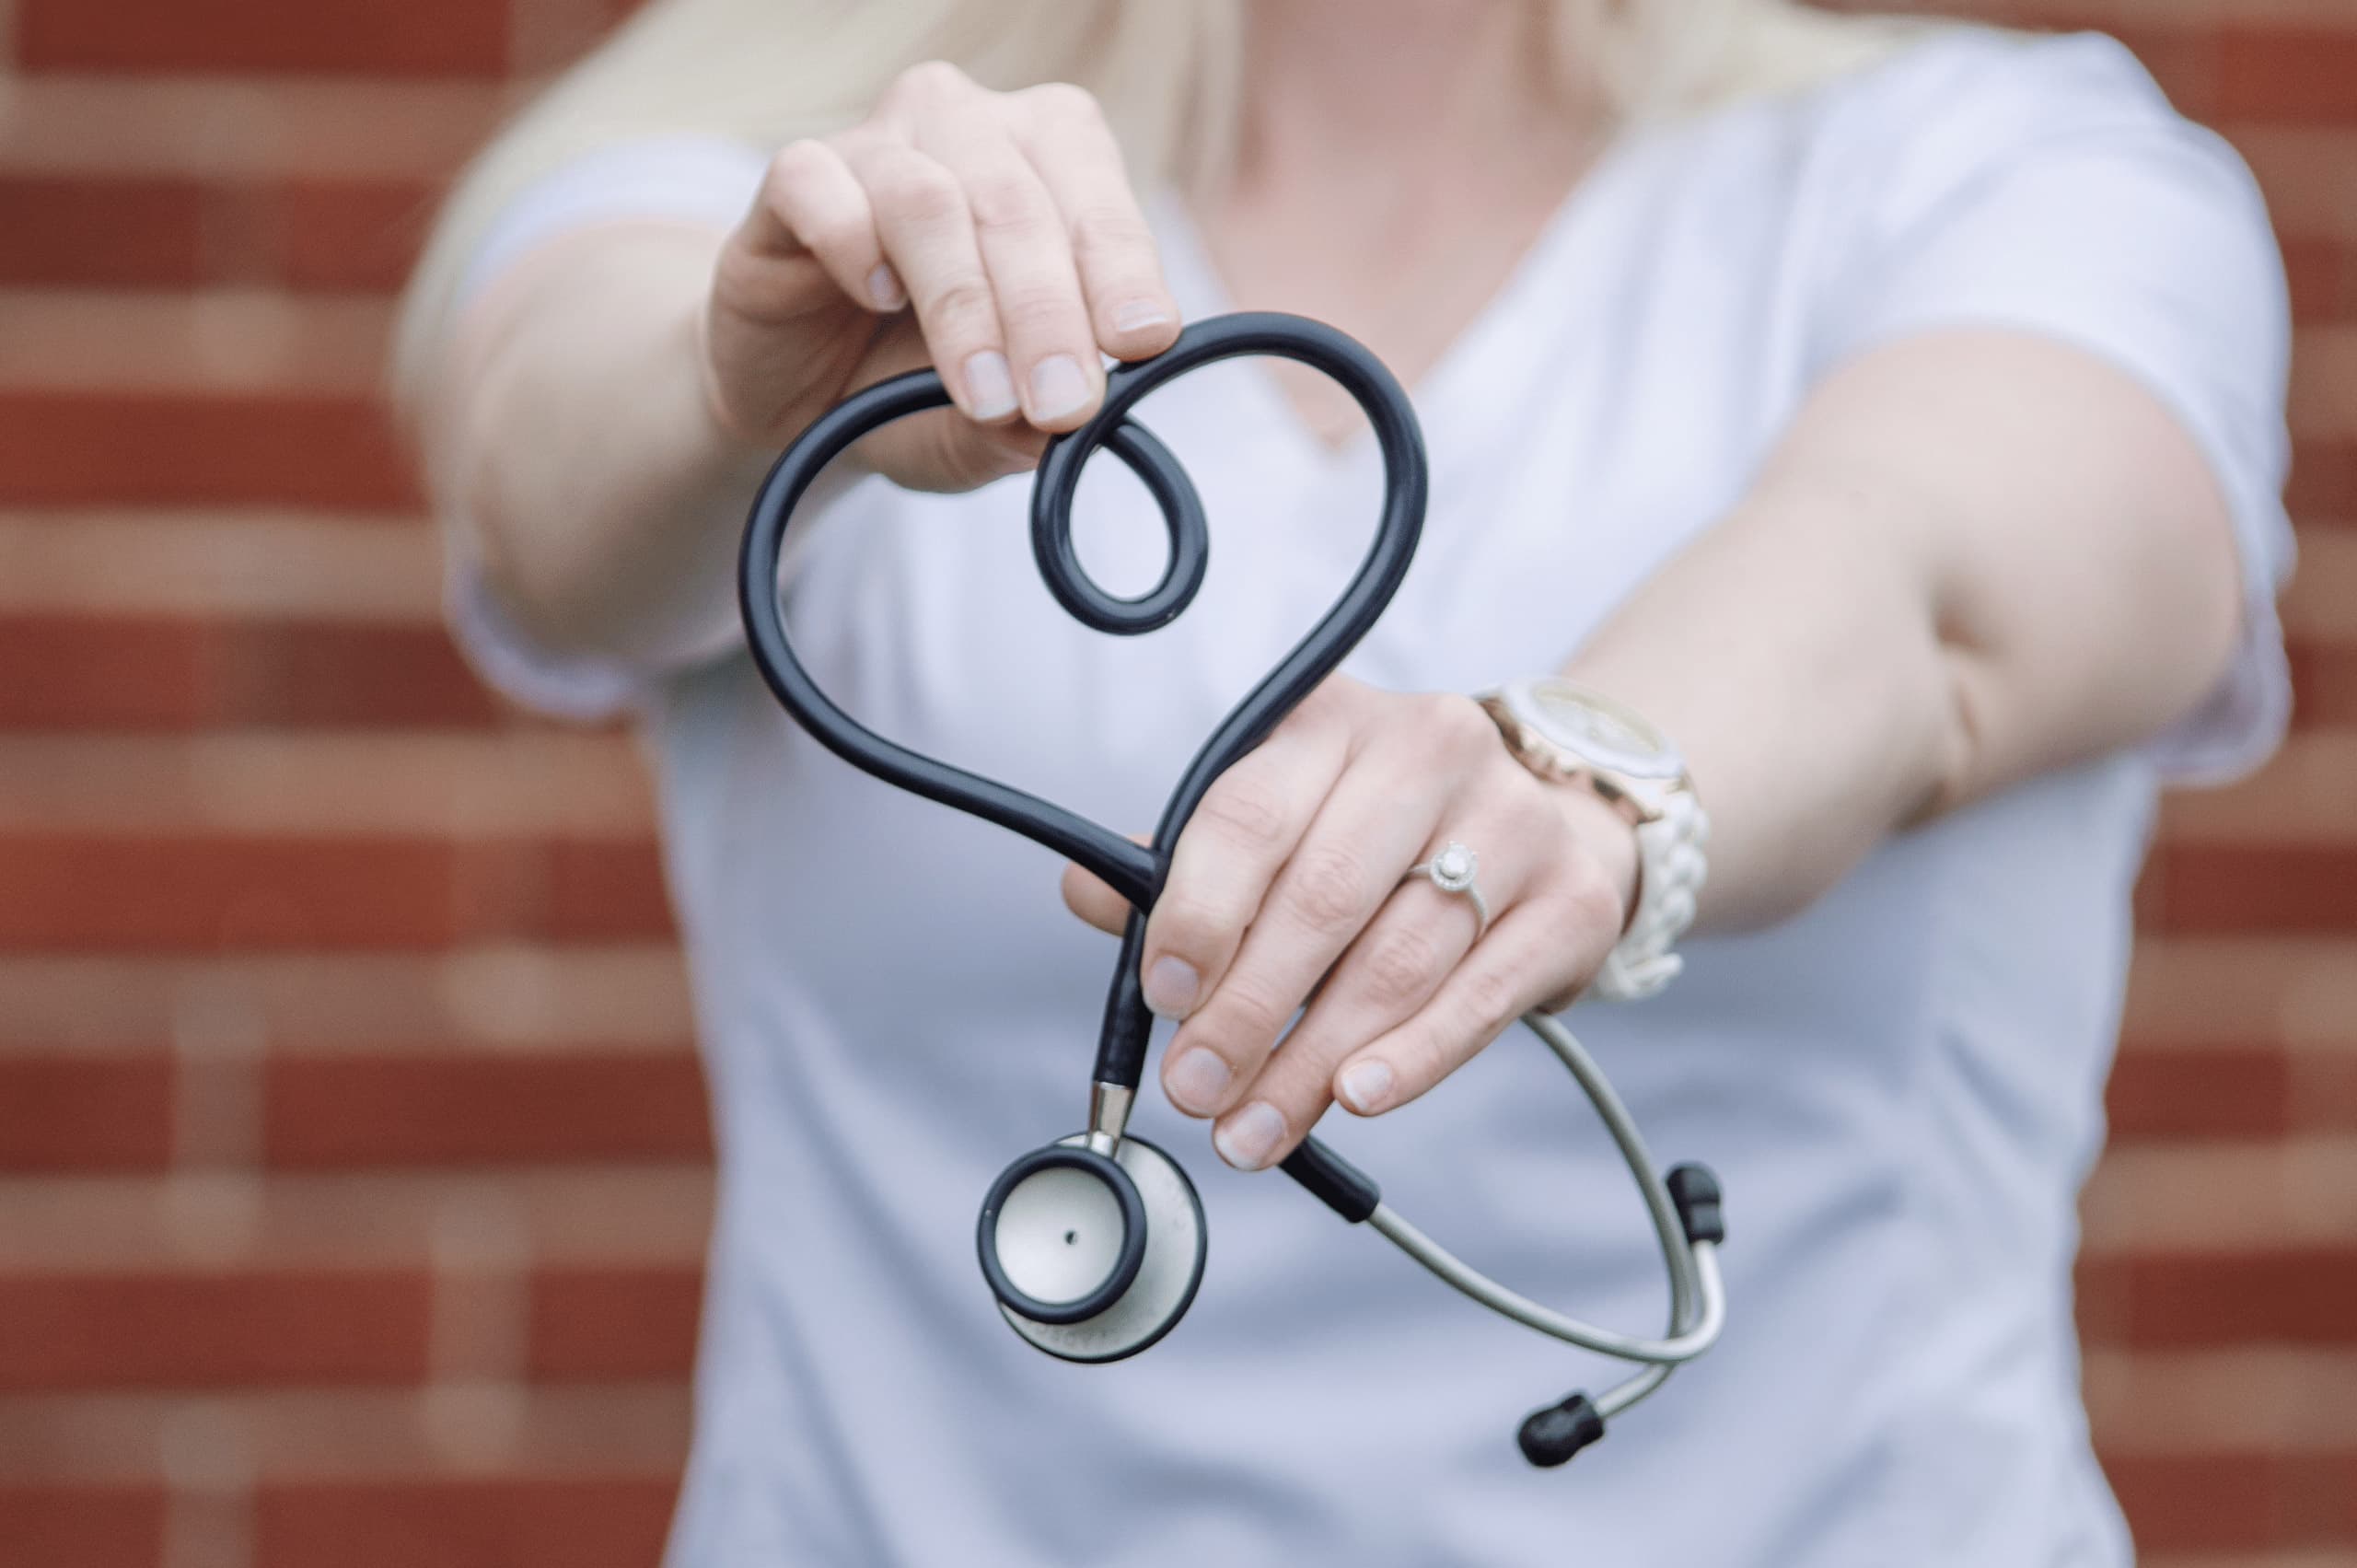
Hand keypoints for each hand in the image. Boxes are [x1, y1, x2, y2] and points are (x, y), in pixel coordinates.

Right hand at [702, 61, 1181, 490]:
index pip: (1099, 205)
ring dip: (964, 303)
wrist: (800, 398)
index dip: (1124, 272)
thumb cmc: (912, 384)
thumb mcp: (986, 428)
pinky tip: (878, 298)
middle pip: (1016, 203)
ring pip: (928, 199)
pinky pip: (819, 186)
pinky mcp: (793, 177)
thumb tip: (1077, 426)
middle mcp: (968, 130)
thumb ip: (1028, 427)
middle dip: (1047, 312)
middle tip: (1060, 402)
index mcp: (1050, 163)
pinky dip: (854, 243)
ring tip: (982, 392)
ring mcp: (877, 145)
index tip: (1141, 343)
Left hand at [1061, 677, 1640, 1170]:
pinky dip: (1414, 1057)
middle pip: (1322, 898)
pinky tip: (1356, 1098)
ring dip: (1314, 1062)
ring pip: (1395, 960)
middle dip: (1248, 1012)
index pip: (1249, 814)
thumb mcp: (1287, 816)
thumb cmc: (1385, 834)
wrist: (1553, 821)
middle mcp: (1429, 750)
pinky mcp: (1570, 900)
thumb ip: (1189, 862)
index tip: (1163, 996)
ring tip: (1254, 1126)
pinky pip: (1480, 996)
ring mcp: (1512, 821)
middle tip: (1198, 1088)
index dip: (1198, 914)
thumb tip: (1089, 896)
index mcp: (1333, 721)